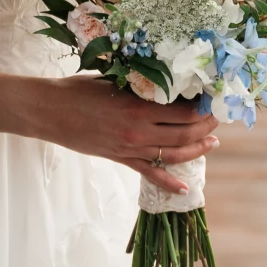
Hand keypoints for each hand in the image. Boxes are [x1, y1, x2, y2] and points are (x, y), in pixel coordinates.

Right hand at [0, 70, 217, 195]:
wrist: (50, 111)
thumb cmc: (79, 90)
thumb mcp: (114, 80)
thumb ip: (140, 86)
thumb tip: (167, 82)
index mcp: (139, 105)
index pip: (183, 109)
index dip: (202, 106)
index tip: (212, 99)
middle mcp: (139, 130)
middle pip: (185, 132)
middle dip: (206, 126)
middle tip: (217, 118)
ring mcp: (131, 148)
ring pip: (174, 153)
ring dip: (197, 149)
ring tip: (211, 143)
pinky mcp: (121, 158)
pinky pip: (150, 173)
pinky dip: (169, 181)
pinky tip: (185, 187)